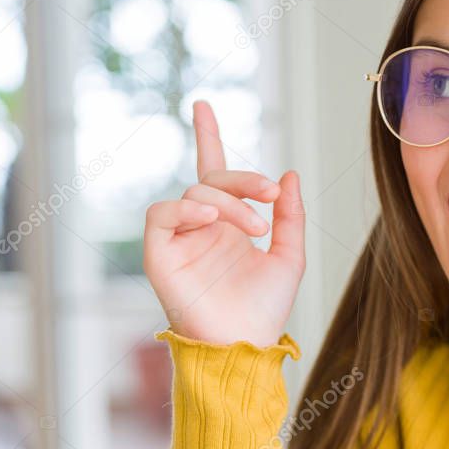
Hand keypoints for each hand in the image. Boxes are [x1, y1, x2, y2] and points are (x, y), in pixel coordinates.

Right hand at [143, 100, 304, 346]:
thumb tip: (289, 174)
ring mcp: (179, 238)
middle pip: (212, 179)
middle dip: (243, 179)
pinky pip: (161, 214)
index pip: (214, 173)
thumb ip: (290, 215)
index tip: (204, 105)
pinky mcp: (159, 253)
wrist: (246, 342)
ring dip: (228, 201)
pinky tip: (212, 220)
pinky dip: (187, 210)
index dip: (208, 137)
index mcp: (230, 223)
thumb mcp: (290, 256)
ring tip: (254, 227)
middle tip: (269, 195)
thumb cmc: (266, 307)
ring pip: (194, 194)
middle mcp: (202, 226)